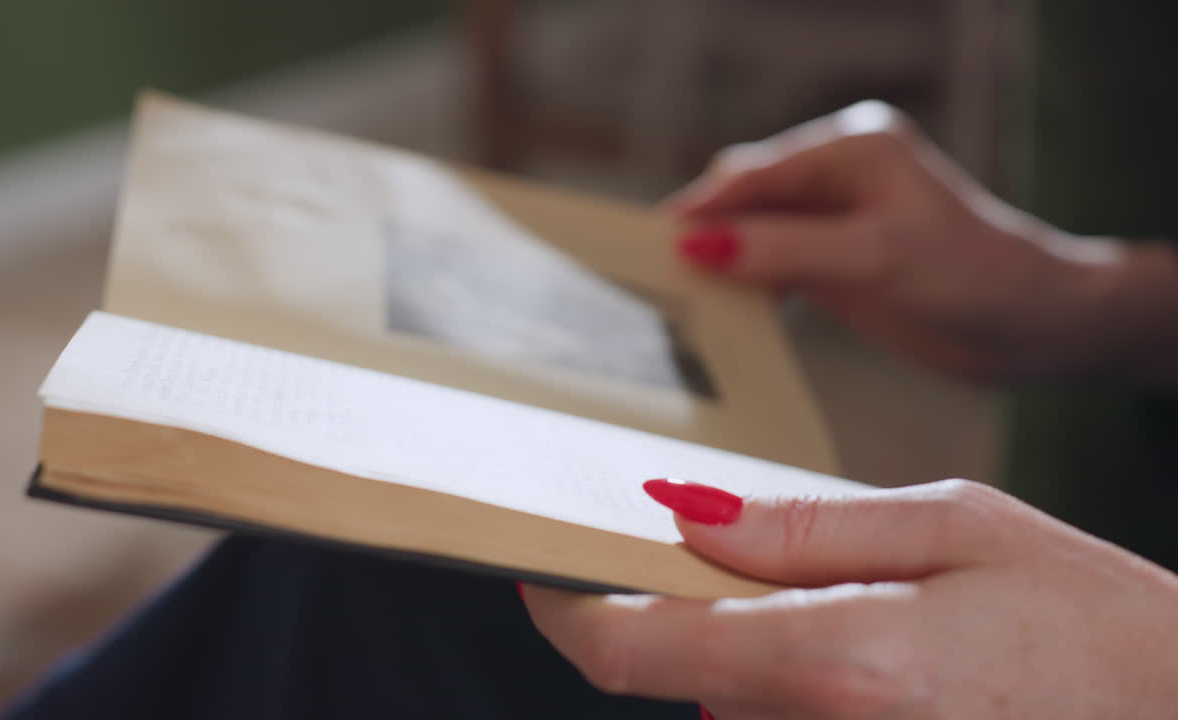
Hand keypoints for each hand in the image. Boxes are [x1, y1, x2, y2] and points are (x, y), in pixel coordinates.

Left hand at [523, 478, 1177, 717]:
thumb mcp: (955, 526)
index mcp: (837, 660)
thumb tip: (684, 514)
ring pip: (730, 712)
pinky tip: (876, 667)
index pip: (637, 650)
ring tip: (856, 617)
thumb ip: (805, 528)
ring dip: (753, 659)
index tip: (546, 572)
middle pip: (680, 678)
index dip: (570, 612)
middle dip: (691, 614)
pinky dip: (793, 695)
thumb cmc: (1093, 619)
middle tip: (747, 560)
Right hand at [667, 100, 1177, 383]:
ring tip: (682, 296)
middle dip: (706, 233)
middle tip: (659, 275)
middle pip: (747, 198)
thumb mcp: (872, 259)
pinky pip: (774, 265)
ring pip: (756, 234)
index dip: (703, 207)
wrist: (1033, 325)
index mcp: (852, 148)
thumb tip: (699, 245)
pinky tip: (728, 309)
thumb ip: (783, 250)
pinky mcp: (838, 262)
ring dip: (724, 262)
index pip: (755, 172)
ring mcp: (838, 220)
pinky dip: (750, 285)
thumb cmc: (974, 275)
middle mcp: (840, 176)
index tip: (654, 242)